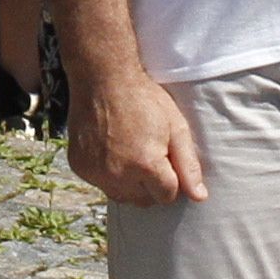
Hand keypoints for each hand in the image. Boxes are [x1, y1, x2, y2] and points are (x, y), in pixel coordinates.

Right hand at [66, 64, 206, 207]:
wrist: (101, 78)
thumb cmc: (143, 98)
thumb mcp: (176, 126)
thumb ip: (188, 165)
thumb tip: (199, 197)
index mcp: (147, 165)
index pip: (167, 196)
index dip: (170, 177)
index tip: (165, 158)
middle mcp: (119, 175)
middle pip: (144, 200)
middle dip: (150, 184)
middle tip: (147, 153)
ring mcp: (96, 173)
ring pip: (121, 196)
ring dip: (129, 183)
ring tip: (129, 152)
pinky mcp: (79, 167)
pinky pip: (100, 183)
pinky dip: (107, 174)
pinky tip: (110, 149)